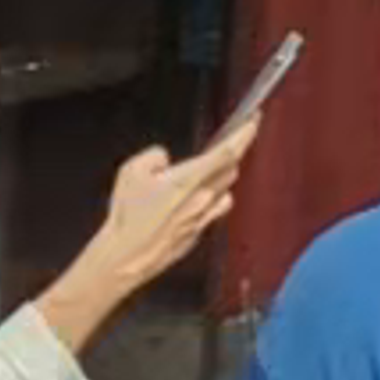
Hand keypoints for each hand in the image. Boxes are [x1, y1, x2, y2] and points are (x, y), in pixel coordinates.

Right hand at [90, 118, 260, 307]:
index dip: (245, 134)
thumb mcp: (131, 171)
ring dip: (224, 178)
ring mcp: (202, 219)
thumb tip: (166, 160)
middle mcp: (202, 199)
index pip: (228, 151)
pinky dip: (213, 201)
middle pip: (231, 169)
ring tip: (212, 171)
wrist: (124, 259)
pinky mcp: (197, 235)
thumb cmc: (127, 216)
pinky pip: (215, 211)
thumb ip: (154, 156)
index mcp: (188, 179)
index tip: (254, 120)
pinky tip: (198, 200)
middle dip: (234, 153)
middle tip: (234, 140)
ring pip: (226, 191)